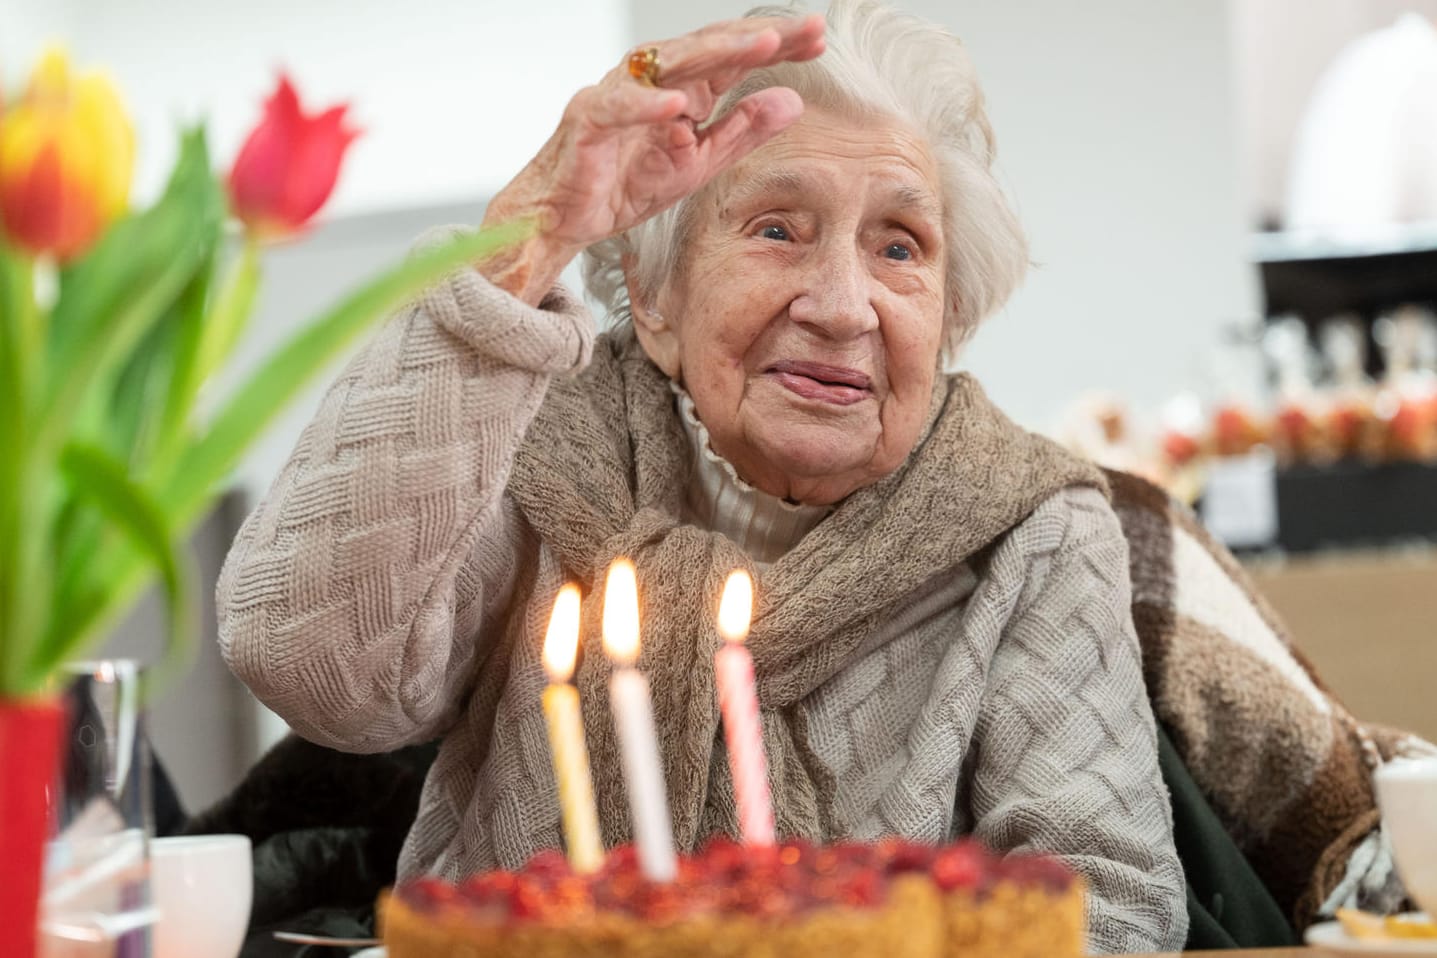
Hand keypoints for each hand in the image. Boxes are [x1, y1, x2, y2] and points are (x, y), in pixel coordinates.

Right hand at [480, 14, 825, 302]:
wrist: (563, 218)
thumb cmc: (623, 185)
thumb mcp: (699, 164)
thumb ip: (742, 132)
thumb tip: (793, 101)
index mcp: (682, 91)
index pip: (735, 58)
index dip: (776, 45)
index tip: (819, 40)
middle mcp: (652, 82)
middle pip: (710, 48)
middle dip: (759, 36)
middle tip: (806, 29)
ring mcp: (618, 95)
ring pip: (669, 64)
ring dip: (716, 53)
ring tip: (760, 47)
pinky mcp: (587, 120)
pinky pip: (618, 107)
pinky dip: (646, 105)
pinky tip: (678, 106)